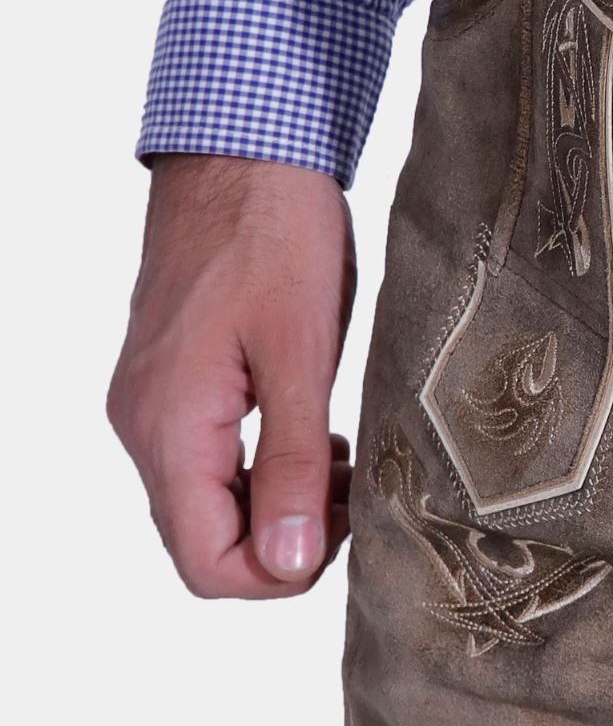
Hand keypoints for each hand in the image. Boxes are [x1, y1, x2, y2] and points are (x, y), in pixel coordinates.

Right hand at [108, 156, 356, 597]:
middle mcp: (145, 425)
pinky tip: (314, 433)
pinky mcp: (172, 380)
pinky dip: (261, 465)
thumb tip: (289, 561)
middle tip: (355, 492)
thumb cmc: (273, 235)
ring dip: (277, 501)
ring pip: (207, 501)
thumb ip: (293, 465)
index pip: (205, 564)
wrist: (242, 152)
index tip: (344, 529)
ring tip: (341, 459)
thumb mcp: (302, 355)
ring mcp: (152, 402)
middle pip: (202, 541)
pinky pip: (208, 458)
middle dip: (285, 537)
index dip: (279, 573)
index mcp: (169, 427)